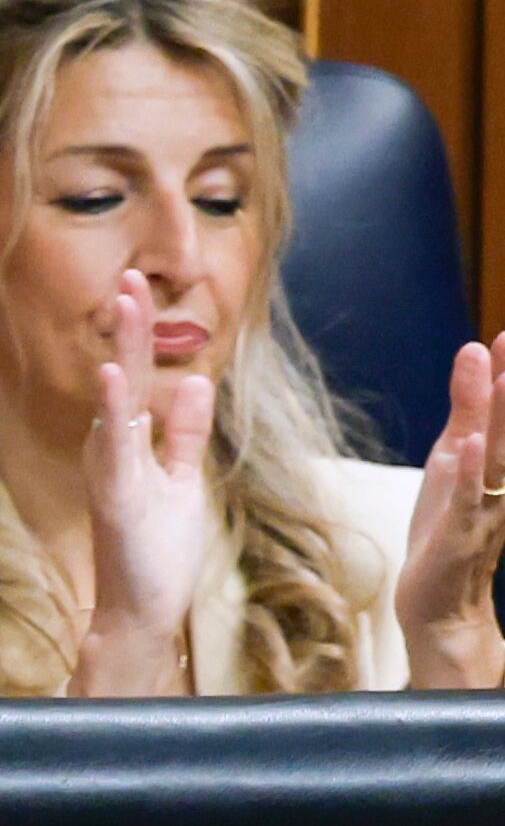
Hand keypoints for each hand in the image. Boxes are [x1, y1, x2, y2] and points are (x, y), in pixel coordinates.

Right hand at [71, 269, 215, 694]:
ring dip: (123, 350)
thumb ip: (186, 433)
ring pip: (116, 399)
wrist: (139, 609)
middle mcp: (113, 445)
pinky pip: (112, 444)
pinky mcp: (113, 494)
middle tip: (130, 275)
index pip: (137, 375)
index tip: (141, 285)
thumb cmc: (156, 549)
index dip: (141, 332)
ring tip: (126, 306)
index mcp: (129, 440)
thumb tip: (200, 382)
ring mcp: (109, 468)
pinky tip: (113, 374)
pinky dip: (111, 407)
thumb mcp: (181, 481)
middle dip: (130, 325)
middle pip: (125, 375)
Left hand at [395, 335, 504, 688]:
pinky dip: (469, 472)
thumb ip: (466, 416)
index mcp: (494, 467)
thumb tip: (474, 359)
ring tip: (500, 373)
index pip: (503, 416)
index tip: (504, 334)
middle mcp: (498, 485)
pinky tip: (469, 443)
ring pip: (494, 459)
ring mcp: (483, 509)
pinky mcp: (460, 535)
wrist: (442, 607)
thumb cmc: (447, 528)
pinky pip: (468, 500)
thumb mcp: (452, 463)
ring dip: (497, 417)